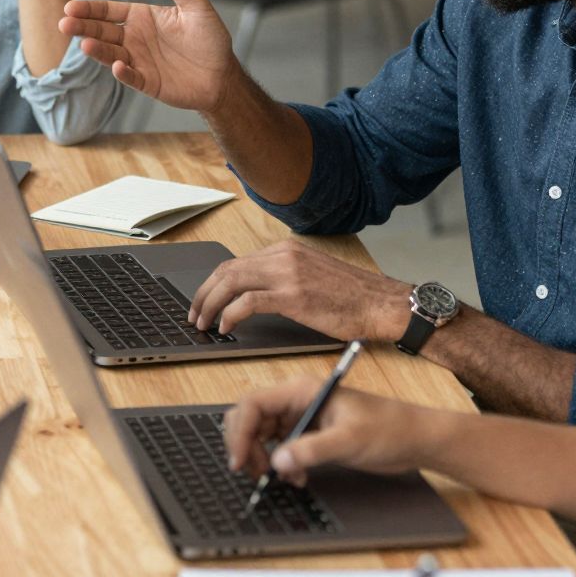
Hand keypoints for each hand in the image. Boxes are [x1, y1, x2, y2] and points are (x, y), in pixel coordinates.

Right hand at [59, 0, 237, 111]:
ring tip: (85, 45)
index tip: (70, 7)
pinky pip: (131, 77)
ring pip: (111, 54)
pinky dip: (123, 73)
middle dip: (83, 27)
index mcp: (142, 17)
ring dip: (98, 50)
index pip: (109, 11)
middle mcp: (135, 38)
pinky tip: (117, 66)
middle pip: (103, 31)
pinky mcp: (147, 82)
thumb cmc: (210, 38)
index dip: (90, 9)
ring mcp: (139, 61)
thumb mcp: (195, 6)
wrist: (223, 75)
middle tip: (64, 24)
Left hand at [188, 239, 412, 339]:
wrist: (381, 303)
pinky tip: (226, 327)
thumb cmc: (353, 297)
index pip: (236, 262)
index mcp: (286, 249)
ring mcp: (288, 273)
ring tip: (203, 323)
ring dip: (210, 304)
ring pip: (231, 282)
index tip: (204, 301)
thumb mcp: (313, 276)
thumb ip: (284, 277)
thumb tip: (253, 295)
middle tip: (194, 314)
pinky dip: (230, 314)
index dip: (214, 283)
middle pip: (227, 269)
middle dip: (203, 293)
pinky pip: (248, 302)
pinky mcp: (293, 296)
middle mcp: (283, 256)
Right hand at [222, 378, 433, 484]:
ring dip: (263, 458)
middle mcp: (296, 401)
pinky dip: (281, 464)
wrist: (414, 440)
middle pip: (251, 419)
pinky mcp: (309, 434)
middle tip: (255, 473)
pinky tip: (298, 477)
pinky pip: (280, 448)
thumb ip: (312, 450)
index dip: (240, 432)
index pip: (254, 404)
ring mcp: (301, 417)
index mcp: (301, 391)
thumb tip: (278, 462)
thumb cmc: (388, 429)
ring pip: (262, 435)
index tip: (240, 461)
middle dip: (247, 446)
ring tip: (282, 477)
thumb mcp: (349, 441)